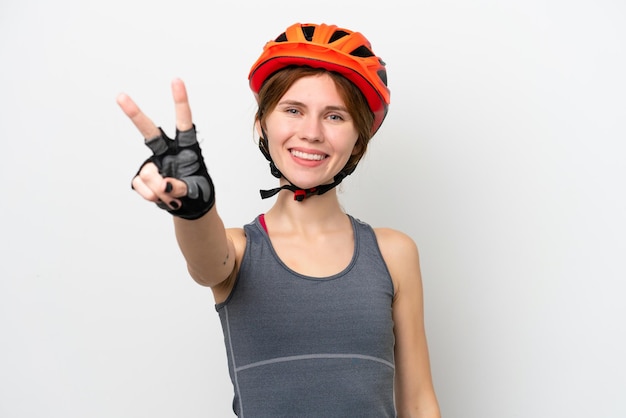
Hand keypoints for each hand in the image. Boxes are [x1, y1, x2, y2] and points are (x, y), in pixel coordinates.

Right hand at [117, 78, 214, 219]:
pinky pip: (140, 184)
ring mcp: (153, 163)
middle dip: (135, 114)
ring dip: (157, 189)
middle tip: (120, 96)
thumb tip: (162, 185)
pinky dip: (150, 195)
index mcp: (187, 147)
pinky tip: (160, 199)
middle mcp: (168, 151)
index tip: (176, 81)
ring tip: (171, 198)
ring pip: (147, 172)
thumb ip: (181, 187)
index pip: (183, 122)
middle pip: (150, 131)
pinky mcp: (142, 177)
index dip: (180, 102)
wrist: (189, 207)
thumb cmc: (198, 191)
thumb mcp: (197, 190)